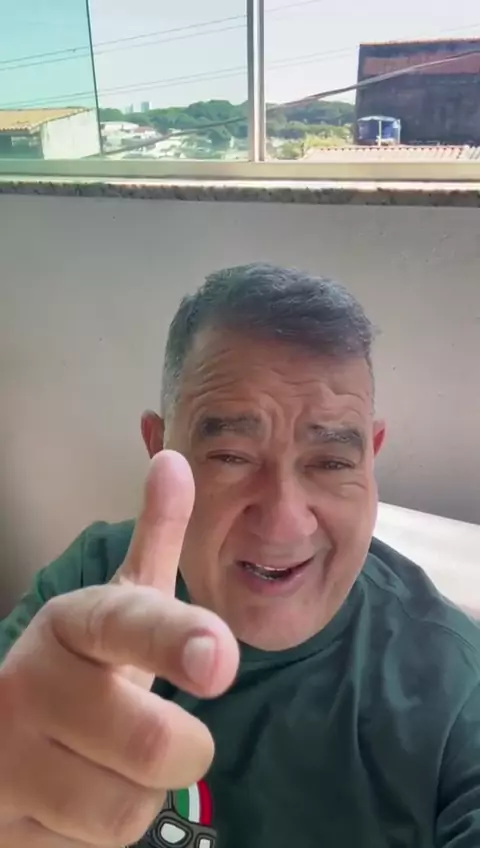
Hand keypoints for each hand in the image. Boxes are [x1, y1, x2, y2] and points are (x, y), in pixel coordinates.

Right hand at [0, 451, 238, 846]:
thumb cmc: (84, 668)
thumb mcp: (120, 608)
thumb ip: (155, 539)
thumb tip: (173, 459)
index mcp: (72, 622)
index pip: (129, 624)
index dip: (177, 640)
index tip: (220, 658)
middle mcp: (32, 682)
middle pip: (152, 742)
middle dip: (179, 749)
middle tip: (160, 737)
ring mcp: (7, 757)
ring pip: (127, 809)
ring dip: (136, 795)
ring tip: (107, 764)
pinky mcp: (1, 821)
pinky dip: (99, 832)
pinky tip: (73, 797)